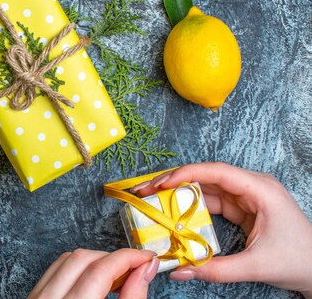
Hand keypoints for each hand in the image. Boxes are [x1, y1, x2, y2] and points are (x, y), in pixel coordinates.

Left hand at [27, 248, 158, 298]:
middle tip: (136, 269)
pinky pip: (53, 271)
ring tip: (116, 277)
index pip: (101, 270)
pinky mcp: (32, 298)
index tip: (148, 258)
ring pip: (66, 260)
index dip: (129, 258)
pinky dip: (76, 269)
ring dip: (94, 261)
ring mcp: (36, 298)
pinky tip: (92, 281)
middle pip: (82, 259)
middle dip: (112, 258)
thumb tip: (145, 269)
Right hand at [132, 162, 311, 297]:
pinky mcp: (242, 208)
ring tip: (153, 200)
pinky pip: (211, 202)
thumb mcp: (256, 266)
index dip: (186, 174)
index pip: (217, 172)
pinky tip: (173, 213)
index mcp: (261, 190)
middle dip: (174, 182)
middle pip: (206, 176)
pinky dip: (191, 207)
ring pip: (205, 188)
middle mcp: (252, 186)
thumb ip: (215, 269)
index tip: (160, 183)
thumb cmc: (299, 261)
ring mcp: (246, 196)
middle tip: (146, 191)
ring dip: (179, 194)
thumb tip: (179, 271)